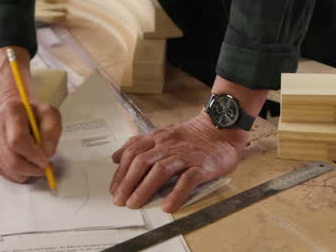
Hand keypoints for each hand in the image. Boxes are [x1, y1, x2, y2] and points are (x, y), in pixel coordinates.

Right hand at [0, 93, 61, 183]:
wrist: (14, 109)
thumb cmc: (33, 112)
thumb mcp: (50, 113)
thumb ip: (51, 131)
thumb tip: (46, 153)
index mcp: (11, 112)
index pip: (17, 140)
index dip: (33, 154)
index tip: (46, 159)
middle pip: (11, 159)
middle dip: (31, 169)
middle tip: (45, 168)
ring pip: (8, 168)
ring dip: (27, 173)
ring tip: (37, 165)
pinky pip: (4, 172)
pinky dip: (18, 174)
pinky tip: (26, 165)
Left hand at [109, 114, 246, 212]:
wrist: (221, 129)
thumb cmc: (191, 136)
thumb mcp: (162, 134)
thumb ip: (139, 144)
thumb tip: (115, 157)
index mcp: (158, 137)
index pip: (133, 153)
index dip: (120, 172)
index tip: (114, 189)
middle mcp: (168, 145)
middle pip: (142, 162)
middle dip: (128, 183)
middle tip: (120, 200)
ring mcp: (185, 155)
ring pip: (160, 170)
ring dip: (144, 188)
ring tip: (135, 204)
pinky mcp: (201, 166)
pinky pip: (187, 180)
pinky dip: (176, 194)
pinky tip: (167, 206)